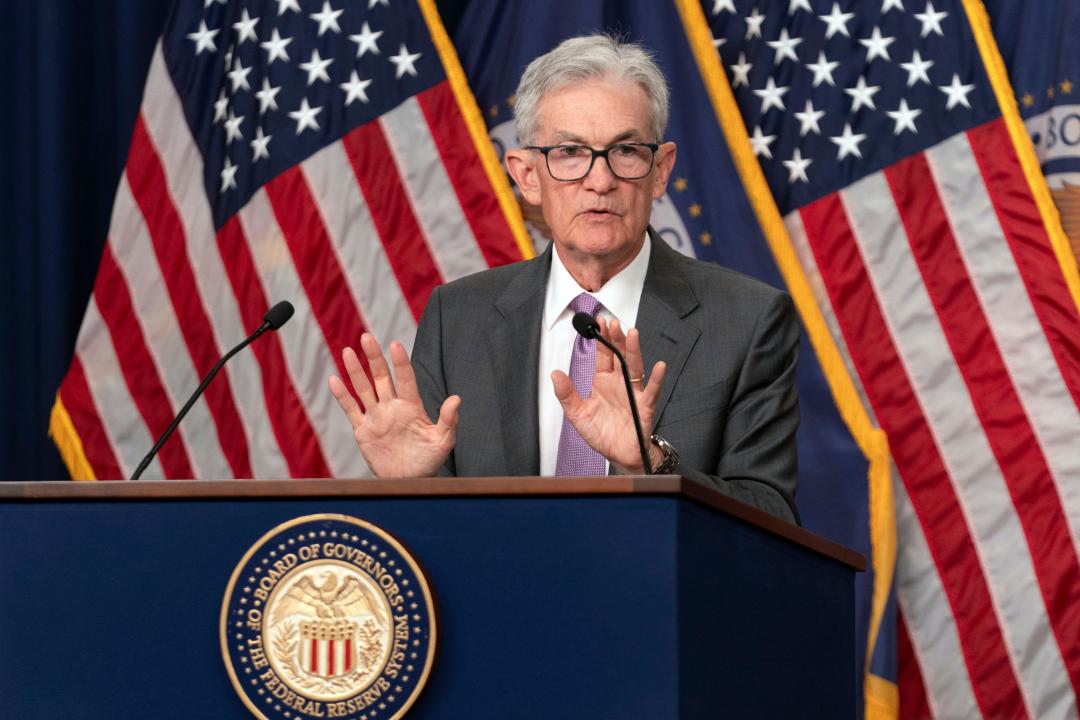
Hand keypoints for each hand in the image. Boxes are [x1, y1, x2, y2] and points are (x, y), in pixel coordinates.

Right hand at [328, 333, 458, 477]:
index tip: (396, 345)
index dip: (401, 363)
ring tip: (348, 351)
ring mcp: (377, 417)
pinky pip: (351, 409)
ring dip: (355, 371)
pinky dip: (342, 396)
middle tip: (367, 336)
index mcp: (412, 406)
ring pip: (364, 389)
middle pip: (381, 377)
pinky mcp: (363, 430)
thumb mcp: (443, 441)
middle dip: (374, 357)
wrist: (409, 481)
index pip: (405, 379)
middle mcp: (392, 406)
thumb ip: (448, 420)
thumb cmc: (429, 460)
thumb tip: (457, 398)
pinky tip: (333, 380)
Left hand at [551, 318, 665, 473]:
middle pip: (619, 356)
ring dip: (634, 351)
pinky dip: (657, 379)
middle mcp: (619, 384)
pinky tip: (659, 366)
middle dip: (617, 339)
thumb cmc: (601, 434)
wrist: (617, 455)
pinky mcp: (644, 407)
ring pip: (635, 368)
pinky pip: (651, 391)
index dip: (602, 340)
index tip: (599, 323)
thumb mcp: (577, 414)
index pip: (603, 356)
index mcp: (603, 382)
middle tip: (613, 323)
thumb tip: (555, 374)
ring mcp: (633, 394)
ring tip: (632, 334)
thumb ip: (566, 394)